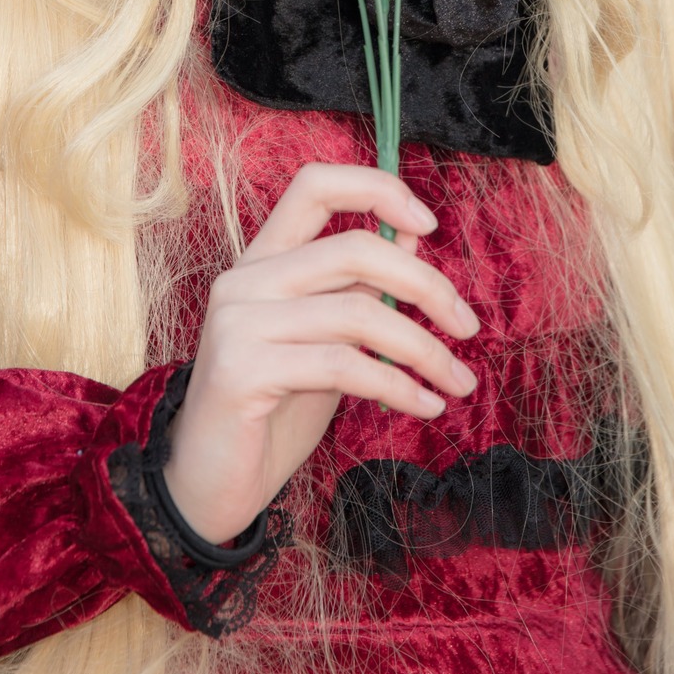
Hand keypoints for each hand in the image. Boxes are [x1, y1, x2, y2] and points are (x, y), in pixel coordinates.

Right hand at [160, 160, 479, 547]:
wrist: (206, 487)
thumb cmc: (271, 413)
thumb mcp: (326, 342)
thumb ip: (359, 289)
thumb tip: (414, 239)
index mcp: (262, 260)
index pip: (315, 186)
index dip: (376, 189)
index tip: (430, 225)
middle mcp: (244, 279)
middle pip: (354, 248)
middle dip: (426, 285)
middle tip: (467, 326)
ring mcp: (238, 322)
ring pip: (358, 312)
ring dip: (424, 350)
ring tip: (458, 383)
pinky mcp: (242, 370)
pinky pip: (343, 365)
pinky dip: (399, 386)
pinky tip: (425, 405)